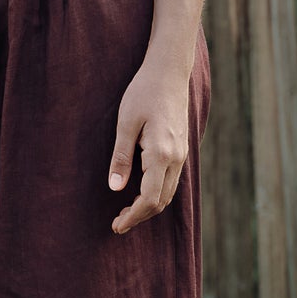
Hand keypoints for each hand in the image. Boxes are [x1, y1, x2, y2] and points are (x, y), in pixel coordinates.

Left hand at [107, 54, 192, 234]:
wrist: (169, 71)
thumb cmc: (144, 92)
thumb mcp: (125, 123)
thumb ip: (121, 157)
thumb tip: (115, 188)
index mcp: (162, 154)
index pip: (150, 198)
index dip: (134, 216)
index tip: (117, 226)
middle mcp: (176, 158)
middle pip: (162, 201)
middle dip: (140, 215)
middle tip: (117, 222)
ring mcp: (182, 153)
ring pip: (169, 192)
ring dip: (149, 206)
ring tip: (126, 210)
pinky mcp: (181, 148)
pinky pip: (171, 180)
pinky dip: (157, 192)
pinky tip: (140, 190)